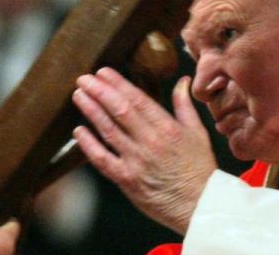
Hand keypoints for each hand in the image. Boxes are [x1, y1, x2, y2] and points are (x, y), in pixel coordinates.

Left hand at [72, 67, 216, 234]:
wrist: (200, 206)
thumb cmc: (199, 169)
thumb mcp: (198, 132)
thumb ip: (184, 105)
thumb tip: (182, 80)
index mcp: (167, 128)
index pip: (137, 99)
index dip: (117, 83)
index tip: (103, 72)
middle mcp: (150, 142)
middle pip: (119, 110)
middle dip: (99, 91)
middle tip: (84, 78)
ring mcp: (136, 161)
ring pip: (108, 130)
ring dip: (91, 111)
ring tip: (79, 95)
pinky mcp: (126, 180)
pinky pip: (102, 160)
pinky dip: (88, 144)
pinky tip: (78, 130)